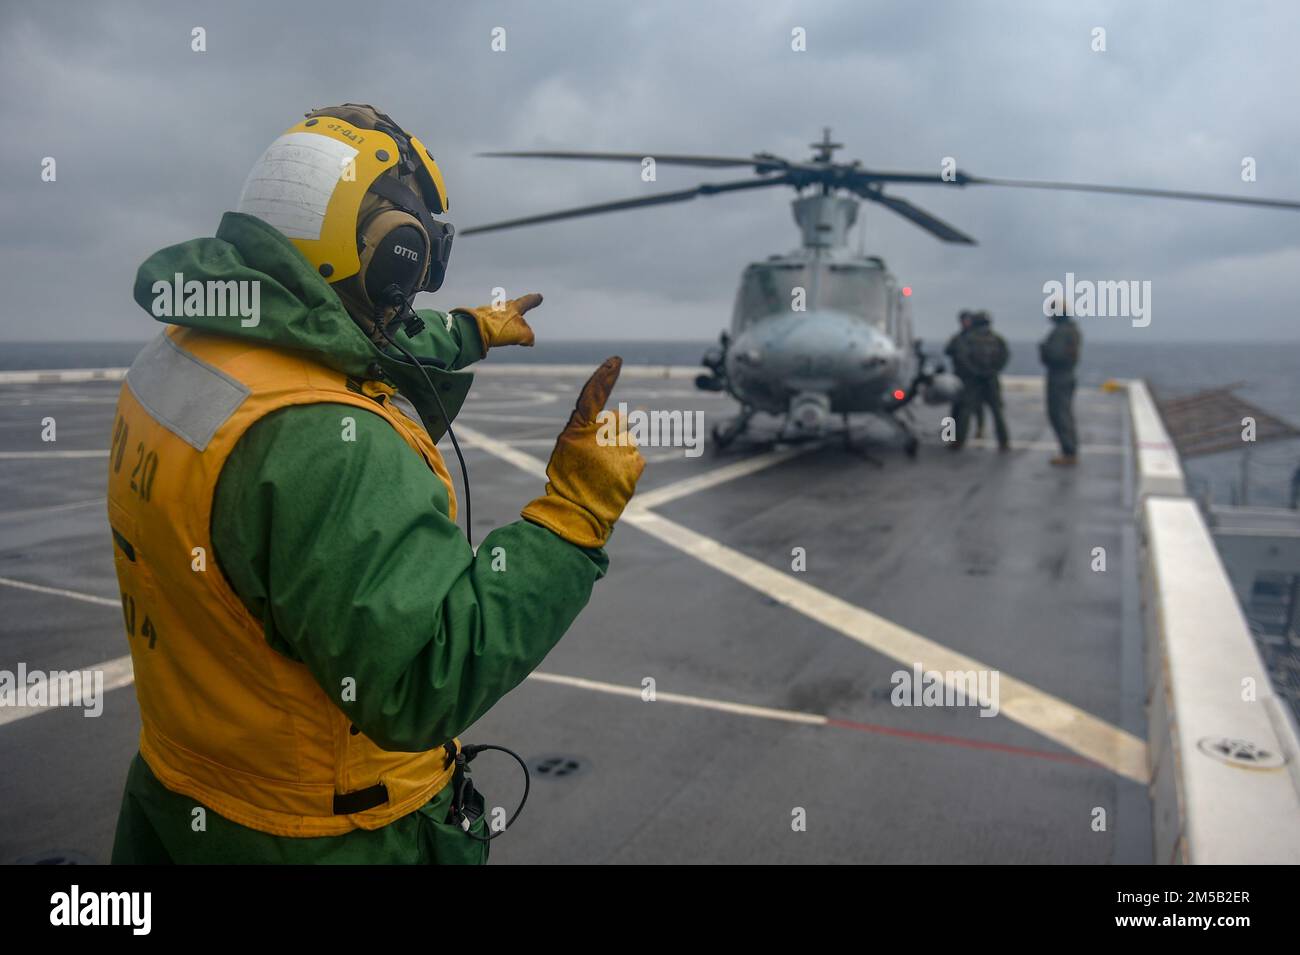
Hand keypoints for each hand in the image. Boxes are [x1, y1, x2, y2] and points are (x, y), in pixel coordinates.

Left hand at [455, 293, 542, 351]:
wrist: (474, 330)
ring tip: (509, 326)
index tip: (539, 297)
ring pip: (501, 315)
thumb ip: (529, 337)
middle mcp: (502, 308)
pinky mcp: (481, 322)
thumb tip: (529, 341)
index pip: (527, 302)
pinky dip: (496, 329)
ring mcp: (490, 314)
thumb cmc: (500, 329)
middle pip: (512, 306)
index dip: (533, 300)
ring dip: (506, 320)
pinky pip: (492, 324)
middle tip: (522, 307)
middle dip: (518, 308)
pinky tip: (495, 334)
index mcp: (513, 307)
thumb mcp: (522, 334)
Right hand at [521, 357, 645, 548]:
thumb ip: (589, 429)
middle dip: (613, 434)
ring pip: (628, 442)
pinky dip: (628, 468)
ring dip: (620, 454)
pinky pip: (636, 459)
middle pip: (618, 422)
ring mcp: (621, 448)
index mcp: (579, 426)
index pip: (593, 394)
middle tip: (597, 459)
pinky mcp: (636, 464)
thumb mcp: (568, 447)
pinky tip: (614, 481)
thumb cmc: (569, 480)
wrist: (579, 512)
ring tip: (603, 474)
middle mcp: (602, 433)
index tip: (616, 360)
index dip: (604, 376)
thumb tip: (618, 418)